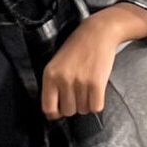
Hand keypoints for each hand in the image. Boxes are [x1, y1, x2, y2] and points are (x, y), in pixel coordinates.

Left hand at [40, 3, 146, 117]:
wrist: (97, 33)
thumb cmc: (77, 48)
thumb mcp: (57, 64)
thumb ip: (54, 84)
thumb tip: (55, 110)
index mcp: (49, 75)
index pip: (48, 108)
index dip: (56, 113)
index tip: (61, 111)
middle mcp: (63, 80)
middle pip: (68, 111)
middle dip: (75, 106)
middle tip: (79, 95)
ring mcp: (80, 82)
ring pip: (83, 110)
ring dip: (87, 104)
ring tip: (88, 90)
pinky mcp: (96, 84)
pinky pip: (96, 107)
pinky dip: (98, 104)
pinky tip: (97, 93)